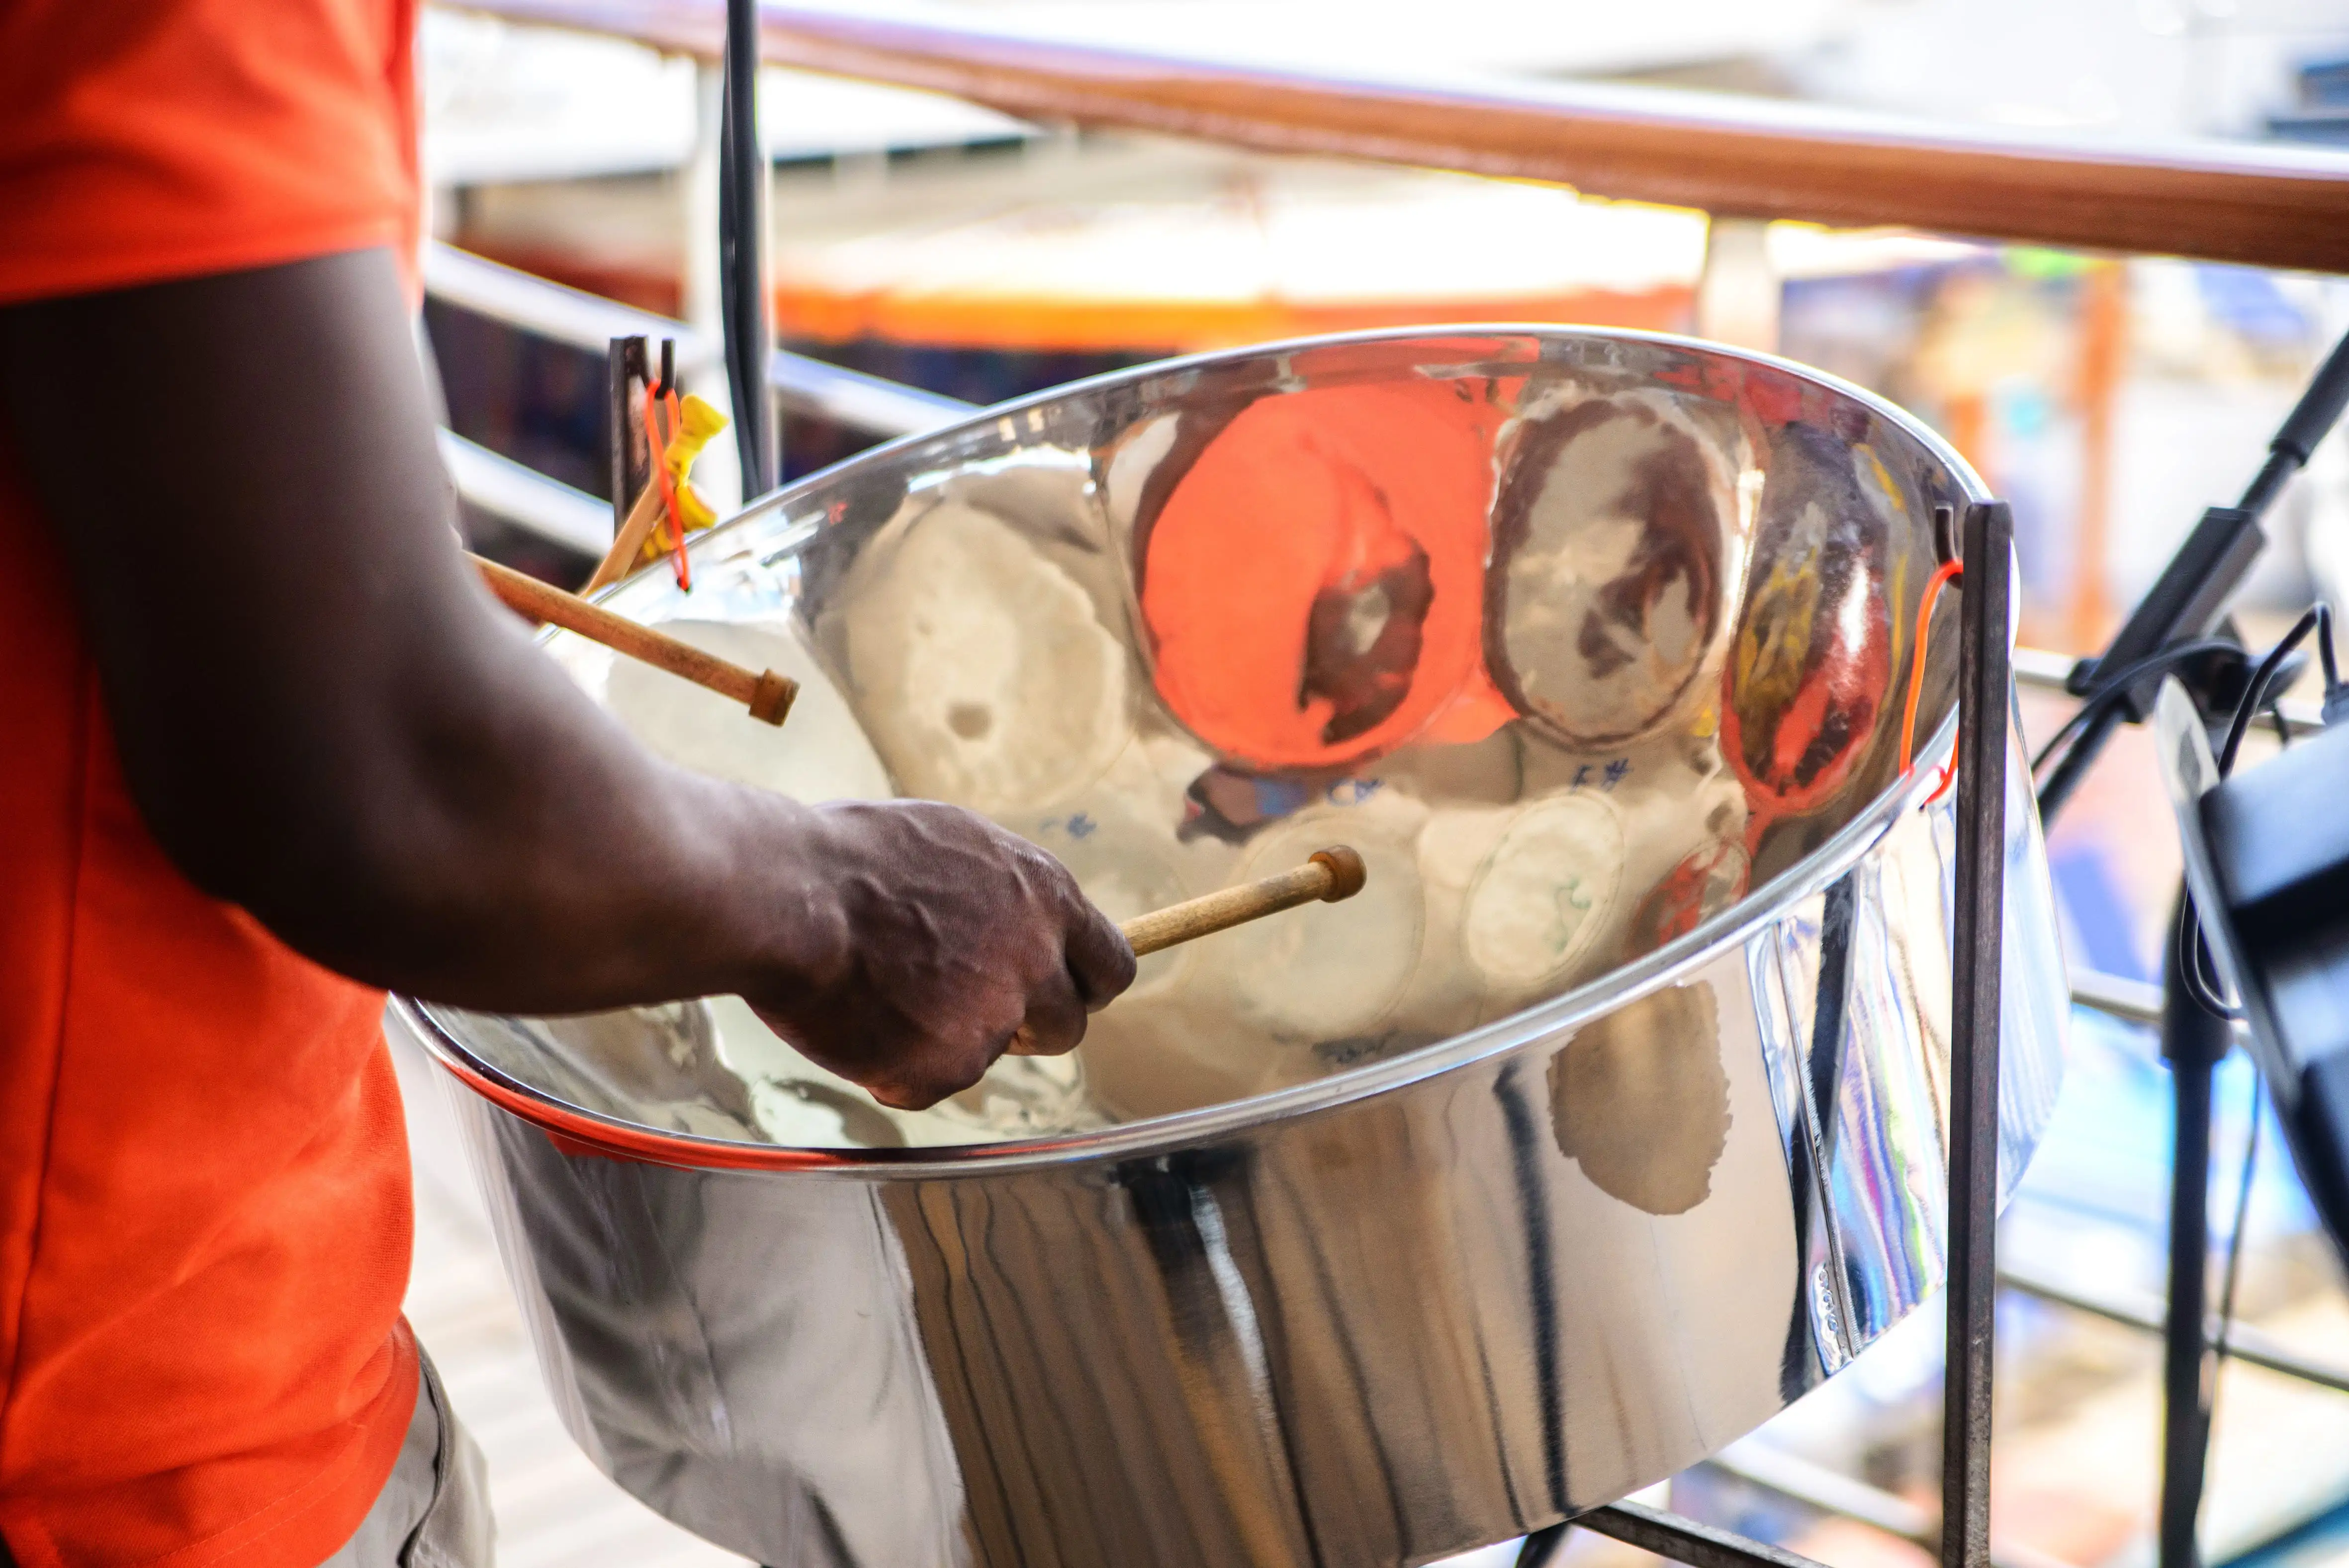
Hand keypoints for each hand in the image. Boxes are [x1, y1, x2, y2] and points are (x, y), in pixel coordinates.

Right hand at [747, 800, 1135, 1109]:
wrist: (787, 894)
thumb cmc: (847, 856)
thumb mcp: (951, 844)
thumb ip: (1001, 894)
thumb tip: (1020, 919)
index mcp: (1043, 893)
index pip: (1111, 963)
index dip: (1083, 984)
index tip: (1060, 992)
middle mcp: (1034, 959)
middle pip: (1067, 1025)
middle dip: (1026, 1027)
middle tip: (960, 1006)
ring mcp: (994, 1018)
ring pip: (990, 1053)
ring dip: (950, 1040)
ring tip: (884, 994)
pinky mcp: (947, 1067)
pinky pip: (929, 1083)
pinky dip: (895, 1067)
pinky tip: (855, 1020)